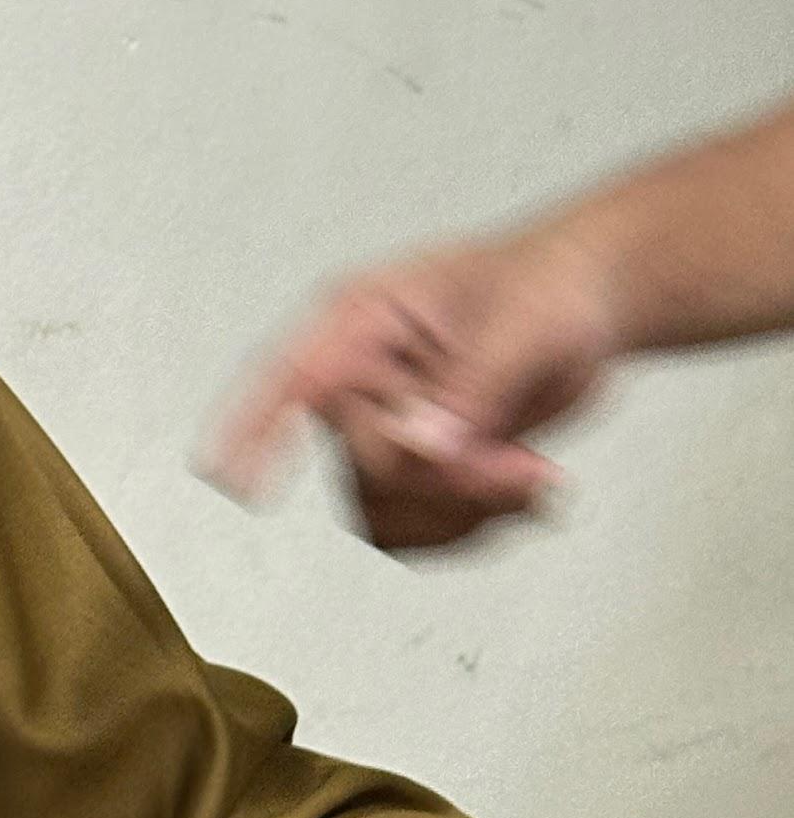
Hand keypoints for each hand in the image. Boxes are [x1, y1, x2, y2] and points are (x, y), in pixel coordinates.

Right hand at [207, 226, 626, 550]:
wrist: (589, 305)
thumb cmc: (546, 284)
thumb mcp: (520, 326)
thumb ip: (469, 389)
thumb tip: (425, 445)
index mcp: (361, 324)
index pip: (289, 381)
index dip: (253, 430)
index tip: (230, 476)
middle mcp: (355, 384)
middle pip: (364, 469)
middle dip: (452, 482)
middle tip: (523, 469)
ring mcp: (376, 435)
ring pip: (382, 515)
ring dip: (464, 511)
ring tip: (528, 477)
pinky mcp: (405, 475)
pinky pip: (412, 533)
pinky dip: (472, 526)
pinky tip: (518, 491)